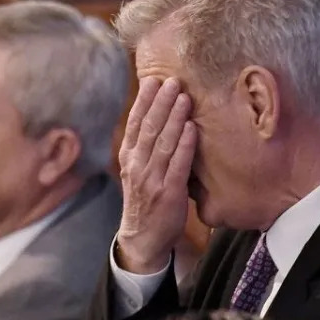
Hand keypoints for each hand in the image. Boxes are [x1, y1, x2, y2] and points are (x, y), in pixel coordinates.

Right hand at [116, 76, 196, 273]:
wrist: (143, 238)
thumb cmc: (145, 200)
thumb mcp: (137, 171)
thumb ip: (144, 146)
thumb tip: (157, 116)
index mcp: (128, 158)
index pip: (134, 124)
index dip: (143, 101)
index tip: (153, 80)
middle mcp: (136, 166)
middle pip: (148, 128)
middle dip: (160, 102)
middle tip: (172, 80)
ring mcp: (151, 179)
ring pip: (162, 142)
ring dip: (173, 117)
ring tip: (184, 96)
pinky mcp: (167, 193)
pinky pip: (176, 164)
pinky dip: (183, 145)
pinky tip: (191, 128)